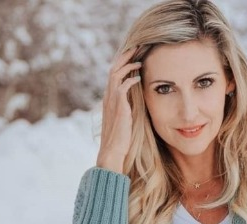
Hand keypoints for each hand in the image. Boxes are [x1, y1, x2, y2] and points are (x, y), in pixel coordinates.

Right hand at [96, 46, 142, 171]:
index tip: (134, 55)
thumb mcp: (124, 120)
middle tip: (137, 47)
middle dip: (125, 56)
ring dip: (128, 63)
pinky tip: (138, 77)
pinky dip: (130, 80)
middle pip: (113, 68)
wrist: (112, 152)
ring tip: (139, 56)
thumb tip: (136, 104)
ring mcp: (111, 101)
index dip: (123, 62)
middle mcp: (108, 97)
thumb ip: (128, 109)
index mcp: (109, 99)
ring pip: (116, 74)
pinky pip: (122, 87)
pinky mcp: (118, 107)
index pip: (114, 74)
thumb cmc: (120, 140)